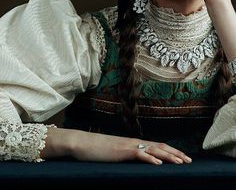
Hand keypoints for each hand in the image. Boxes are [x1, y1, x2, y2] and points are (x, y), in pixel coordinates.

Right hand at [42, 128, 191, 164]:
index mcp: (133, 143)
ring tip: (181, 162)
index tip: (182, 158)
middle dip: (175, 153)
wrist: (82, 142)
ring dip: (168, 155)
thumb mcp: (114, 154)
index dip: (171, 151)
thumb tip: (135, 162)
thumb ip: (126, 156)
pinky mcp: (120, 151)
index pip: (156, 146)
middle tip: (189, 161)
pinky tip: (158, 163)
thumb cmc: (96, 150)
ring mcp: (127, 146)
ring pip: (153, 149)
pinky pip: (138, 153)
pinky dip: (149, 157)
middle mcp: (133, 142)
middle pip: (159, 146)